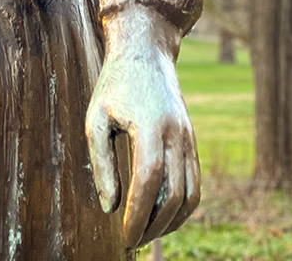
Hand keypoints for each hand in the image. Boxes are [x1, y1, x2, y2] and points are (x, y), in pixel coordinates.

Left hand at [85, 4, 200, 246]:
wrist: (146, 51)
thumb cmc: (115, 84)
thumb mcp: (96, 118)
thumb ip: (101, 163)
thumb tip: (110, 206)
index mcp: (151, 126)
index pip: (149, 180)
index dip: (138, 214)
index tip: (124, 236)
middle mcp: (177, 134)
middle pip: (174, 194)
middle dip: (154, 225)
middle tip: (132, 241)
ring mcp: (189, 138)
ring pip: (190, 193)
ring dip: (171, 221)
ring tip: (147, 233)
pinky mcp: (192, 141)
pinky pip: (195, 183)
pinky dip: (182, 206)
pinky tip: (162, 215)